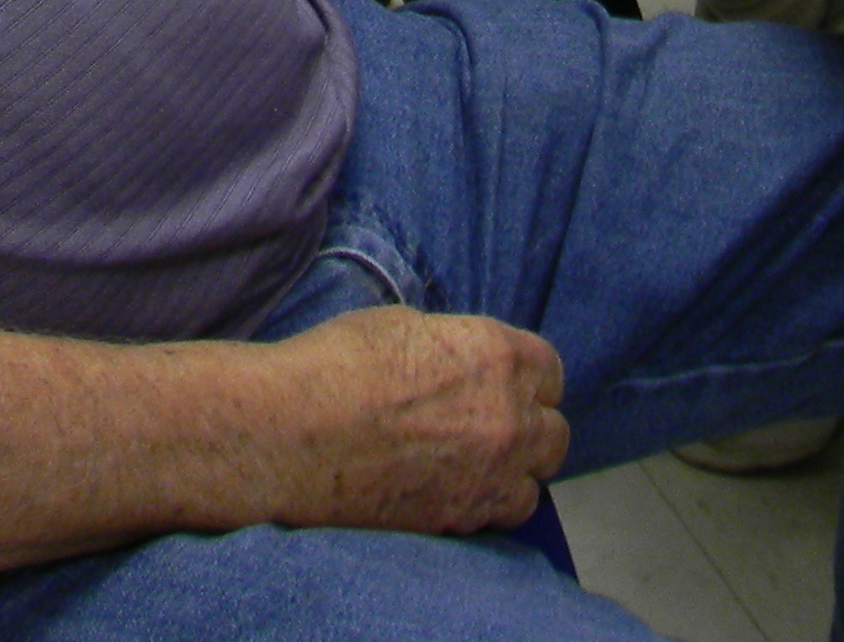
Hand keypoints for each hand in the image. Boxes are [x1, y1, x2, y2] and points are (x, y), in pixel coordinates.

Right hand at [264, 305, 567, 536]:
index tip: (511, 387)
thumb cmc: (335, 367)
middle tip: (498, 429)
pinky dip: (488, 507)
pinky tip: (458, 492)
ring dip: (515, 473)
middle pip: (554, 433)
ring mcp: (488, 473)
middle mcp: (508, 416)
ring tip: (481, 467)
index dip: (528, 379)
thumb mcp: (404, 326)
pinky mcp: (458, 518)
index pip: (550, 371)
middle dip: (531, 428)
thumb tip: (457, 362)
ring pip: (535, 482)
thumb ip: (452, 347)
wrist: (290, 436)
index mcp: (498, 355)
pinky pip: (500, 517)